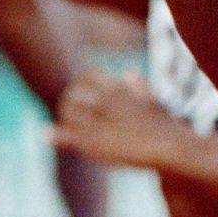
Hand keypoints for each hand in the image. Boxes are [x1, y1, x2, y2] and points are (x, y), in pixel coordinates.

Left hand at [52, 68, 182, 173]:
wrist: (171, 146)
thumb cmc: (165, 125)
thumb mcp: (152, 99)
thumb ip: (138, 85)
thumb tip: (128, 70)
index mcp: (119, 88)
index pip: (88, 77)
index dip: (79, 85)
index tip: (76, 92)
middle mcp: (106, 100)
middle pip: (73, 93)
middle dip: (67, 101)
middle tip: (64, 110)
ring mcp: (100, 120)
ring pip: (68, 112)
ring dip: (62, 118)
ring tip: (61, 127)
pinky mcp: (97, 141)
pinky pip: (70, 134)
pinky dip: (56, 134)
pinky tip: (46, 135)